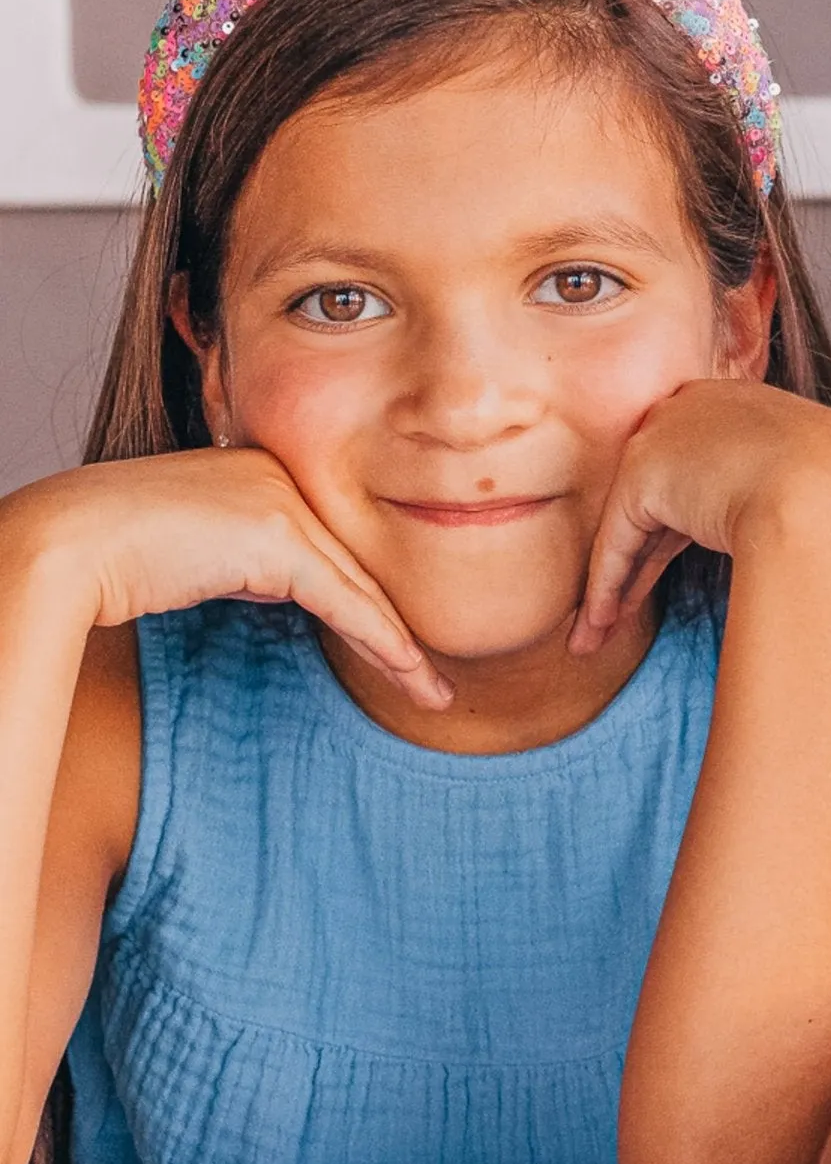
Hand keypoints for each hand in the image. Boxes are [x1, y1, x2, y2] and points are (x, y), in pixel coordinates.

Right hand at [5, 450, 447, 709]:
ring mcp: (283, 501)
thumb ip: (248, 560)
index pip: (334, 549)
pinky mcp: (276, 537)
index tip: (398, 646)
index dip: (370, 602)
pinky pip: (345, 601)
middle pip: (357, 566)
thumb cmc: (114, 555)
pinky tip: (411, 674)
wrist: (65, 543)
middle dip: (397, 626)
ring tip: (431, 692)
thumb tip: (280, 587)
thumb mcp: (200, 551)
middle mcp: (286, 475)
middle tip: (430, 678)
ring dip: (401, 647)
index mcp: (268, 471)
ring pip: (361, 586)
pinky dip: (382, 642)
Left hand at [569, 380, 830, 655]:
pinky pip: (618, 542)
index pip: (700, 469)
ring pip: (633, 524)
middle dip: (641, 556)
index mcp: (745, 402)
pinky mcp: (643, 475)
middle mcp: (698, 408)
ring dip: (617, 584)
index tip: (673, 568)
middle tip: (624, 605)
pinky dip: (609, 587)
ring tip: (600, 632)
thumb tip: (794, 534)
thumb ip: (790, 498)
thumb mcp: (819, 486)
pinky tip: (599, 625)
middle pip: (659, 495)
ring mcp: (666, 435)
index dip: (684, 526)